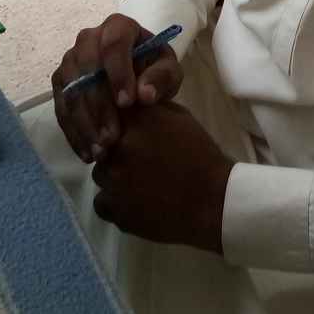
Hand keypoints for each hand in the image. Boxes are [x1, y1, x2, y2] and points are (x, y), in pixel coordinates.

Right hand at [51, 13, 183, 163]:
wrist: (137, 80)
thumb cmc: (154, 71)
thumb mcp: (168, 72)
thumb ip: (162, 78)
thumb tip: (144, 95)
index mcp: (118, 27)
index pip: (114, 44)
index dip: (118, 73)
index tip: (128, 104)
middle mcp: (89, 38)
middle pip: (86, 67)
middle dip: (99, 105)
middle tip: (113, 137)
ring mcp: (71, 60)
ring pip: (71, 90)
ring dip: (84, 123)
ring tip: (102, 151)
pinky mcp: (61, 82)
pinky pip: (61, 107)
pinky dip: (74, 132)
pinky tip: (88, 153)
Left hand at [91, 102, 231, 252]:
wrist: (213, 200)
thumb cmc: (202, 156)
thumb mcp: (181, 118)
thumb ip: (151, 110)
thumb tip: (130, 106)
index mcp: (138, 120)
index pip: (111, 111)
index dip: (119, 123)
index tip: (129, 132)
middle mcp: (119, 145)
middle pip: (102, 143)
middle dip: (116, 150)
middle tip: (140, 160)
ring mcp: (113, 178)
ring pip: (100, 172)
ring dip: (114, 175)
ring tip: (140, 182)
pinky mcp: (114, 208)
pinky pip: (101, 202)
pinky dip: (114, 202)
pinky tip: (134, 201)